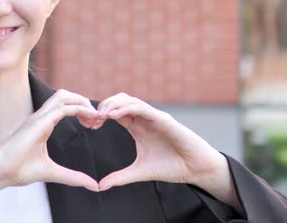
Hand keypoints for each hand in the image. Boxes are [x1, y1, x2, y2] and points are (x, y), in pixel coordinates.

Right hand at [0, 89, 100, 211]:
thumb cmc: (18, 170)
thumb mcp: (52, 172)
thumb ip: (72, 177)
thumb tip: (93, 185)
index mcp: (42, 124)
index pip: (64, 106)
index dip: (82, 110)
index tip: (95, 124)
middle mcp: (40, 117)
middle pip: (65, 95)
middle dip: (84, 102)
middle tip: (98, 119)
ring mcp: (38, 117)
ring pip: (63, 96)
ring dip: (82, 102)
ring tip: (95, 116)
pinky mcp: (38, 122)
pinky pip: (62, 108)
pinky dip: (79, 109)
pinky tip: (90, 118)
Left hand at [95, 93, 241, 211]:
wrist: (196, 169)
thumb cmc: (172, 167)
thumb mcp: (140, 172)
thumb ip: (120, 177)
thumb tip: (100, 186)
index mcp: (137, 127)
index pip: (116, 112)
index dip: (101, 115)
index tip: (90, 124)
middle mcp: (144, 119)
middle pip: (119, 101)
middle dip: (104, 106)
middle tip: (93, 118)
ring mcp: (153, 117)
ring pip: (129, 100)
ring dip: (113, 104)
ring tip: (101, 115)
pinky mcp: (163, 119)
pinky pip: (142, 108)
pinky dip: (127, 108)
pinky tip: (114, 115)